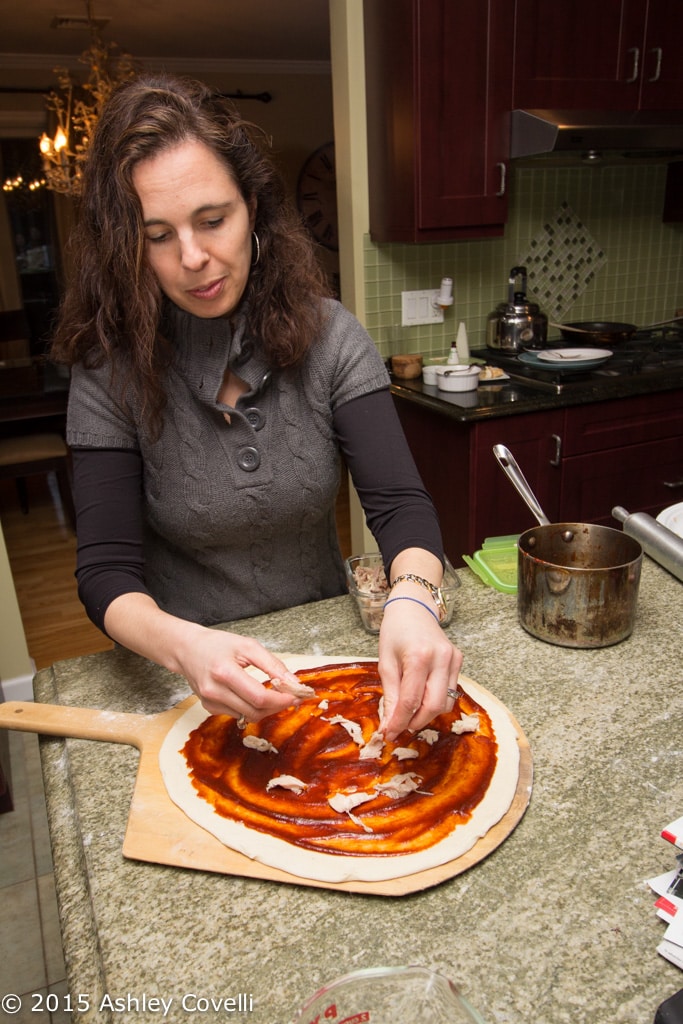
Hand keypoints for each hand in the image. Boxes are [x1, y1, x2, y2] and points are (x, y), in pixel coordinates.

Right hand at [176, 626, 302, 719]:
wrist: (187, 649)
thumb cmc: (217, 644)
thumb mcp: (248, 646)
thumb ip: (272, 665)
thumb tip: (293, 683)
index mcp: (224, 672)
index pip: (259, 697)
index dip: (281, 700)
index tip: (297, 696)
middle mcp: (214, 691)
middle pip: (255, 710)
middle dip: (277, 706)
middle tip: (291, 696)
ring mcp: (210, 702)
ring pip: (247, 716)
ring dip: (266, 709)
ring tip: (275, 695)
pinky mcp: (208, 708)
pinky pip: (237, 714)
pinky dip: (251, 708)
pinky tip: (254, 696)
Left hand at [377, 598, 462, 740]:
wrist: (414, 607)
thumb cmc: (395, 631)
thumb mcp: (385, 662)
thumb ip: (390, 695)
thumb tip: (389, 726)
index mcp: (419, 656)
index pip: (411, 700)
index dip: (399, 722)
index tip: (389, 734)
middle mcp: (441, 658)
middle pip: (434, 706)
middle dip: (416, 722)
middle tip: (400, 727)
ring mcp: (453, 659)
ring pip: (446, 702)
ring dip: (427, 714)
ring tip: (409, 711)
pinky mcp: (458, 660)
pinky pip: (450, 691)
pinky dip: (436, 700)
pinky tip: (421, 697)